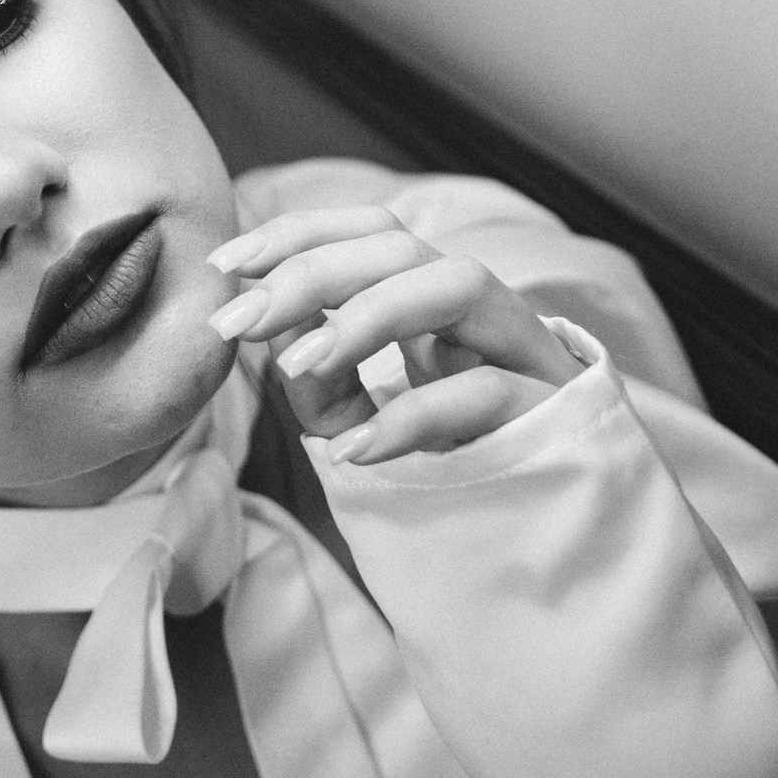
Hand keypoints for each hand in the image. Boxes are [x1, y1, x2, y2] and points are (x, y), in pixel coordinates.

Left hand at [207, 204, 583, 463]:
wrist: (551, 547)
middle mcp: (482, 307)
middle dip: (312, 270)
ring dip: (368, 314)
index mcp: (435, 298)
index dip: (297, 234)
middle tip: (238, 318)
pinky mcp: (551, 412)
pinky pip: (486, 390)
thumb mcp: (362, 421)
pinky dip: (415, 415)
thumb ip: (319, 377)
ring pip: (457, 285)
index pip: (369, 231)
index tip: (226, 264)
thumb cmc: (449, 469)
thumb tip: (274, 328)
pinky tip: (356, 450)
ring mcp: (524, 352)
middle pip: (401, 245)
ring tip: (296, 365)